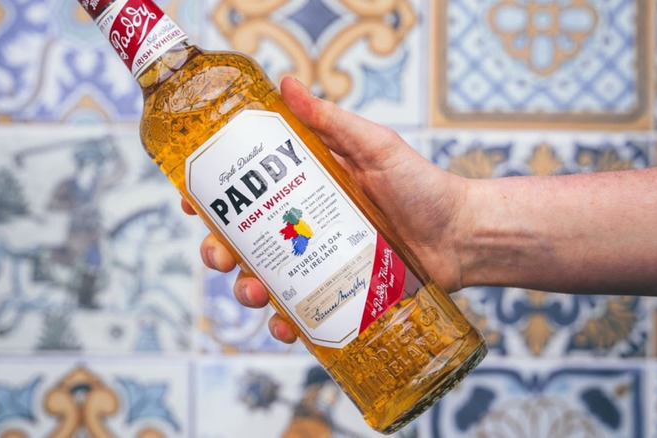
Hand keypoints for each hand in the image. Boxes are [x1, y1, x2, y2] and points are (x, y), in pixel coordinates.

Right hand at [182, 77, 468, 342]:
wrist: (463, 235)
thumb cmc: (423, 186)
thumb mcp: (375, 148)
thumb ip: (332, 122)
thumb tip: (287, 84)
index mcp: (305, 190)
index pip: (247, 194)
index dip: (214, 199)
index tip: (193, 200)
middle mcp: (305, 228)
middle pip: (244, 241)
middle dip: (219, 249)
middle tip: (218, 253)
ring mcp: (319, 264)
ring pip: (265, 280)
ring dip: (246, 289)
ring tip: (254, 292)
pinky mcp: (338, 295)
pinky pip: (301, 313)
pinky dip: (285, 323)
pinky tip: (285, 327)